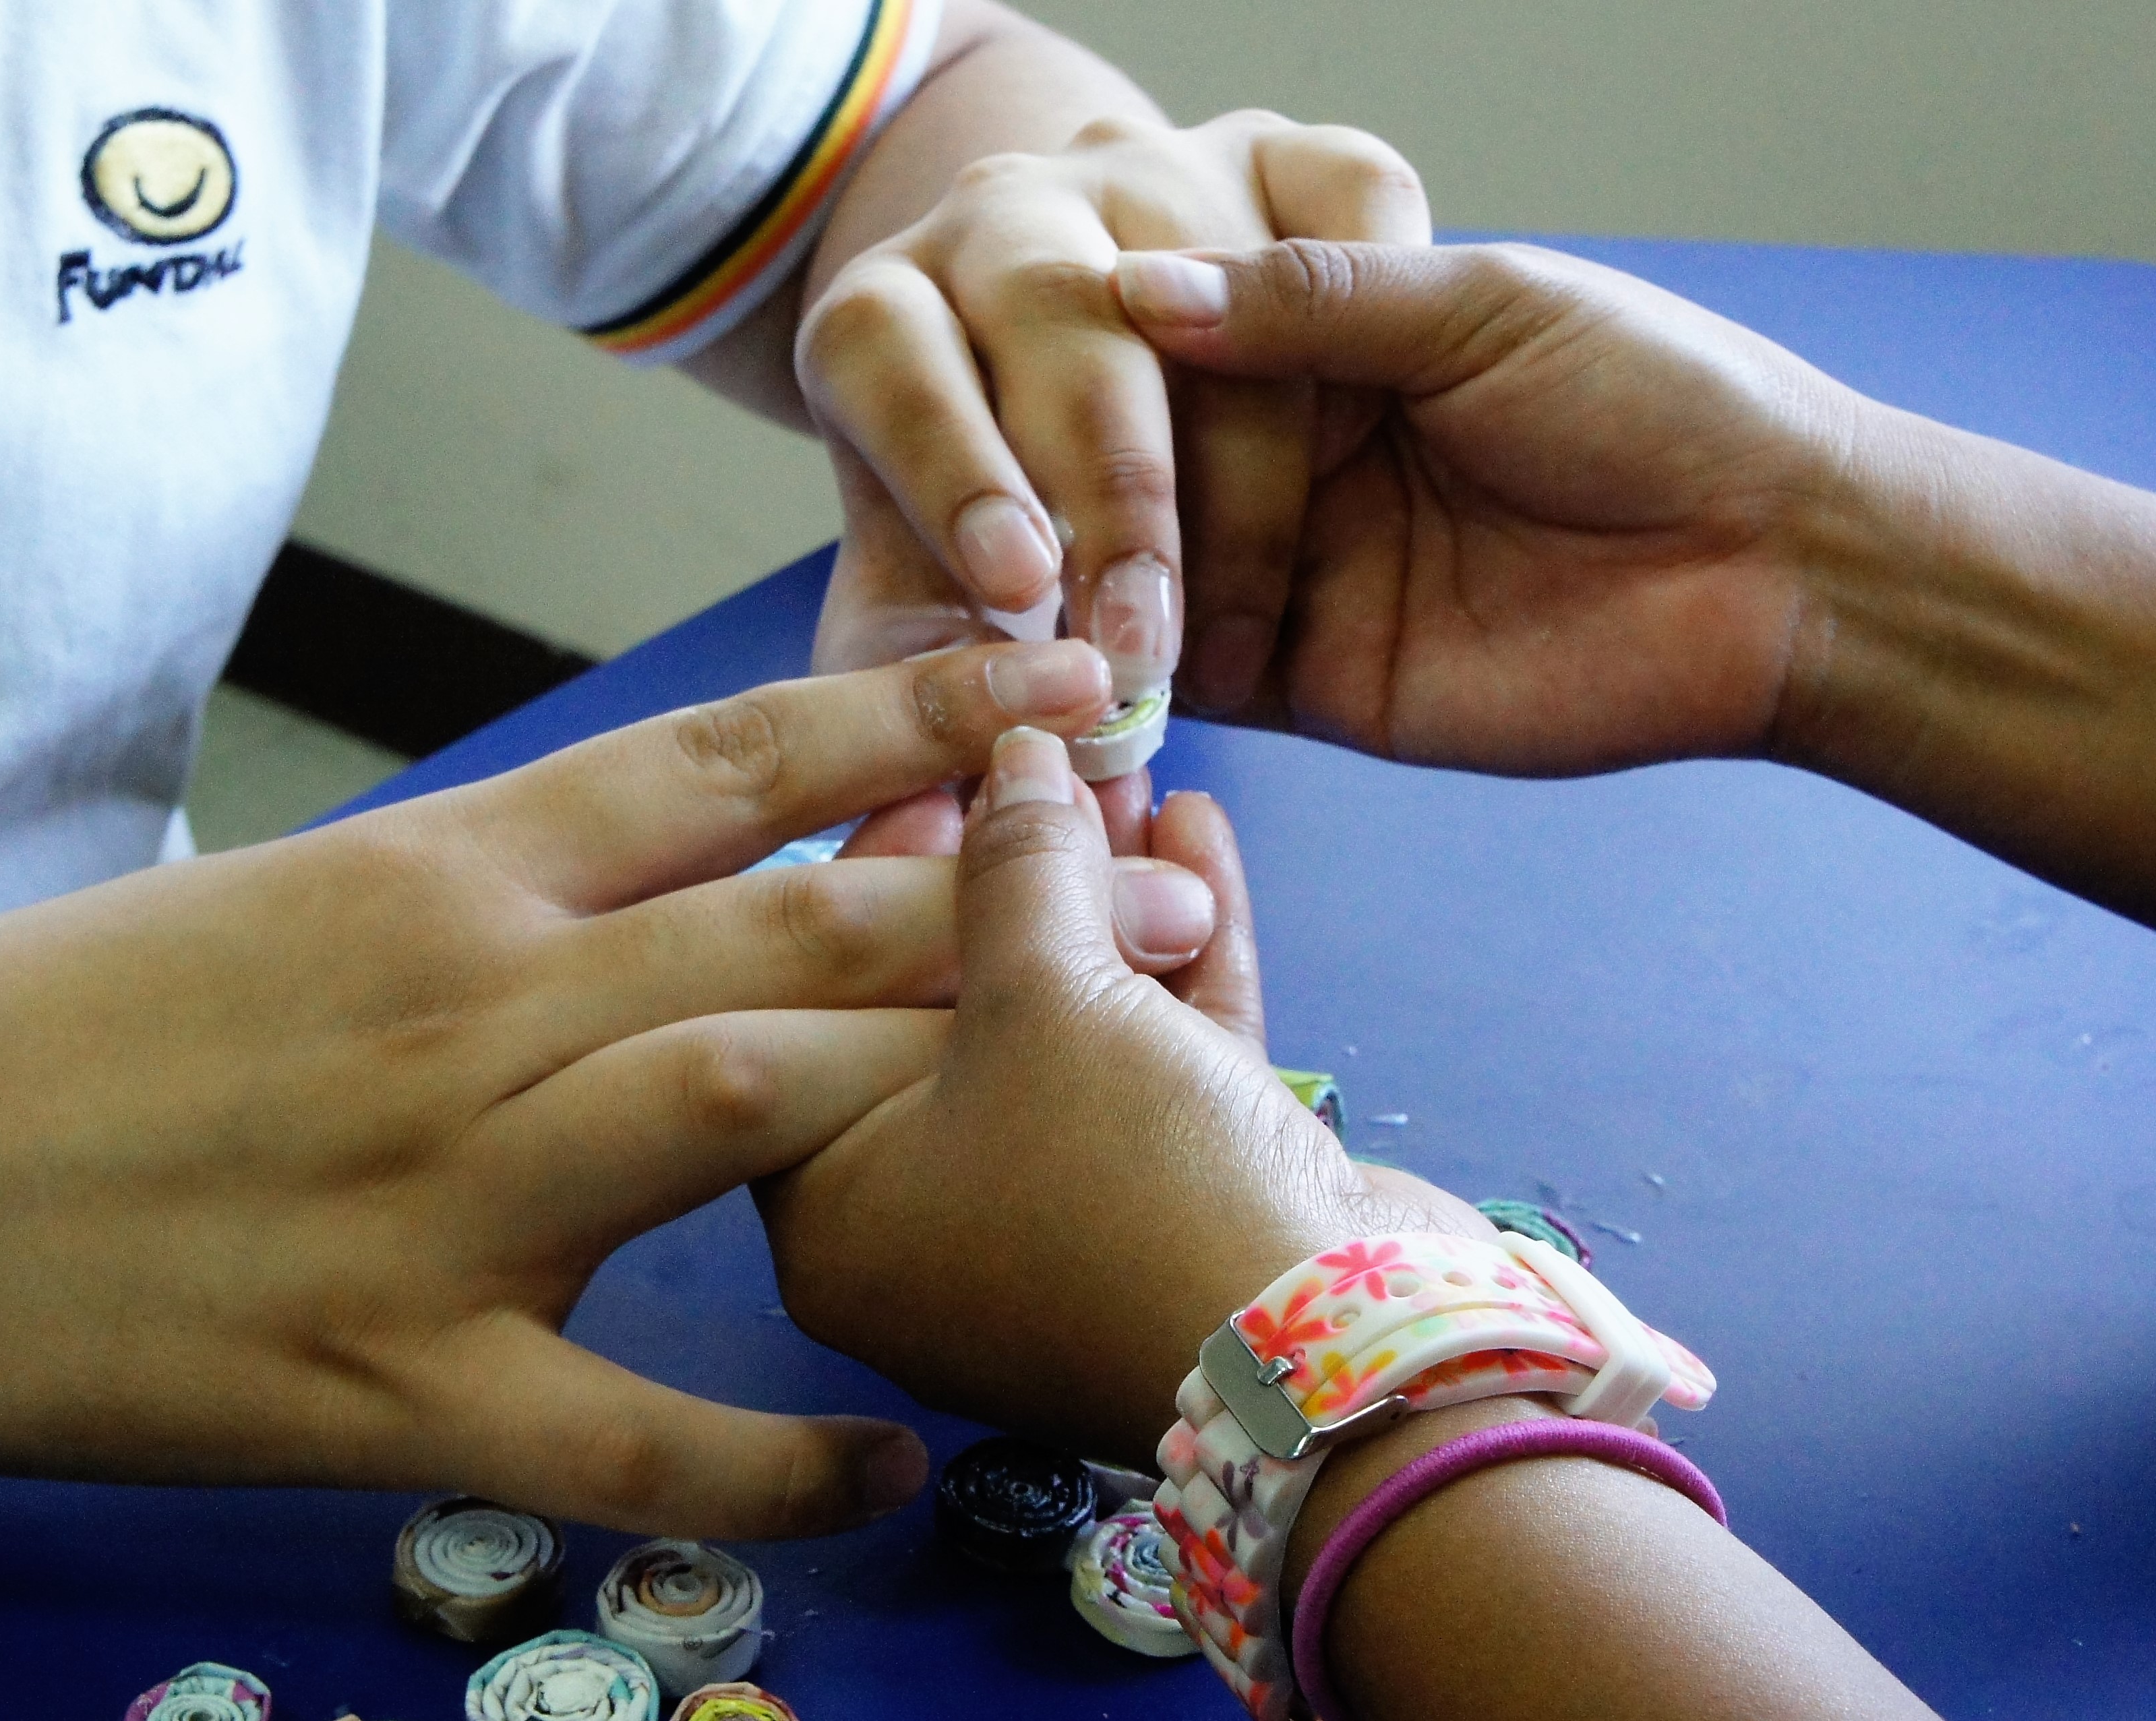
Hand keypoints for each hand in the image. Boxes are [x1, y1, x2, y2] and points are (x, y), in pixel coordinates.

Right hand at [0, 640, 1255, 1548]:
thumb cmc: (43, 1036)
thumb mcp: (274, 915)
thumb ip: (469, 911)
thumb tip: (625, 904)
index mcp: (434, 876)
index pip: (722, 764)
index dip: (911, 723)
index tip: (1060, 685)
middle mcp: (466, 1007)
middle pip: (787, 929)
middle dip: (1005, 908)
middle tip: (1186, 894)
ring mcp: (435, 1198)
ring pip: (740, 1113)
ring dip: (931, 1106)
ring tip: (1108, 1102)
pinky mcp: (378, 1384)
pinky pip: (626, 1430)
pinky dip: (770, 1456)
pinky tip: (890, 1466)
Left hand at [756, 727, 1486, 1464]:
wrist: (1342, 1363)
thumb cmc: (1134, 1187)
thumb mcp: (1042, 996)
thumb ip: (1015, 863)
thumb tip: (1006, 758)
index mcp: (833, 1214)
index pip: (813, 1005)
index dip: (875, 869)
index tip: (931, 765)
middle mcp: (930, 1236)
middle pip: (945, 1012)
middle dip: (1010, 873)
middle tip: (1036, 754)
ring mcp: (1062, 1234)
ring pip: (1067, 1031)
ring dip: (1105, 899)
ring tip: (1126, 767)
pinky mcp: (1179, 1221)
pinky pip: (1155, 1067)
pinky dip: (1177, 960)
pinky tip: (1196, 834)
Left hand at [798, 112, 1430, 732]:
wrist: (1116, 438)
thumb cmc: (1016, 556)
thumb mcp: (940, 614)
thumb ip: (917, 670)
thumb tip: (915, 764)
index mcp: (889, 314)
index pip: (885, 359)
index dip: (951, 470)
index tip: (1017, 587)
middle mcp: (1012, 220)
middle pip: (1052, 313)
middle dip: (1112, 491)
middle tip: (1142, 632)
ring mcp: (1158, 175)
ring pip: (1203, 273)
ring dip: (1237, 456)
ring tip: (1244, 607)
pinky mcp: (1294, 159)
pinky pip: (1349, 198)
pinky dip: (1367, 299)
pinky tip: (1365, 440)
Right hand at [1115, 240, 1869, 775]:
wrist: (1780, 568)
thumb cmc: (1665, 405)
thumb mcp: (1480, 310)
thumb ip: (1308, 298)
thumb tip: (1133, 283)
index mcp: (1327, 336)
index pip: (1167, 337)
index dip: (1110, 359)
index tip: (1063, 369)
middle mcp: (1289, 450)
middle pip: (1133, 458)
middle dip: (1102, 487)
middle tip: (1072, 520)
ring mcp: (1290, 569)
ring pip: (1136, 568)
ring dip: (1098, 584)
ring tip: (1063, 599)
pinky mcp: (1306, 684)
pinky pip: (1184, 683)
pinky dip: (1123, 679)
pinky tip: (1081, 666)